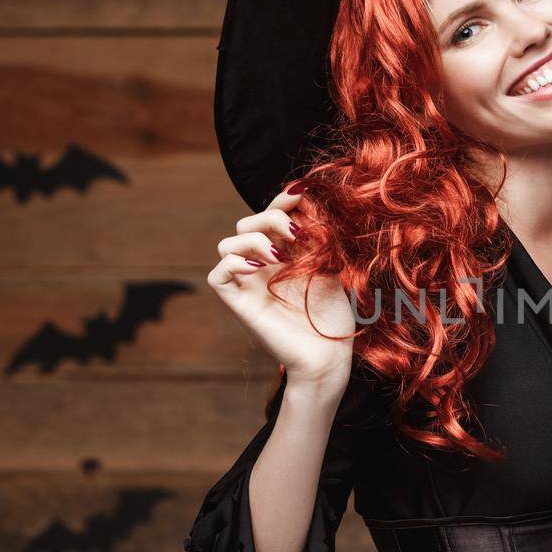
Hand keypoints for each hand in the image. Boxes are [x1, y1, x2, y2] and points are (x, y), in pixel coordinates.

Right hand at [205, 186, 354, 389]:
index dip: (281, 200)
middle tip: (297, 236)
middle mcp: (262, 266)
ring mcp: (248, 284)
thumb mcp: (330, 264)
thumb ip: (317, 233)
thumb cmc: (333, 315)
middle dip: (270, 218)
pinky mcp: (240, 304)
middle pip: (245, 223)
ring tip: (280, 256)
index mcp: (285, 254)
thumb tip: (307, 198)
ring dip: (252, 239)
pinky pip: (217, 274)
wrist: (329, 355)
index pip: (271, 214)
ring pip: (227, 244)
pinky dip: (233, 263)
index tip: (302, 196)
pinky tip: (260, 267)